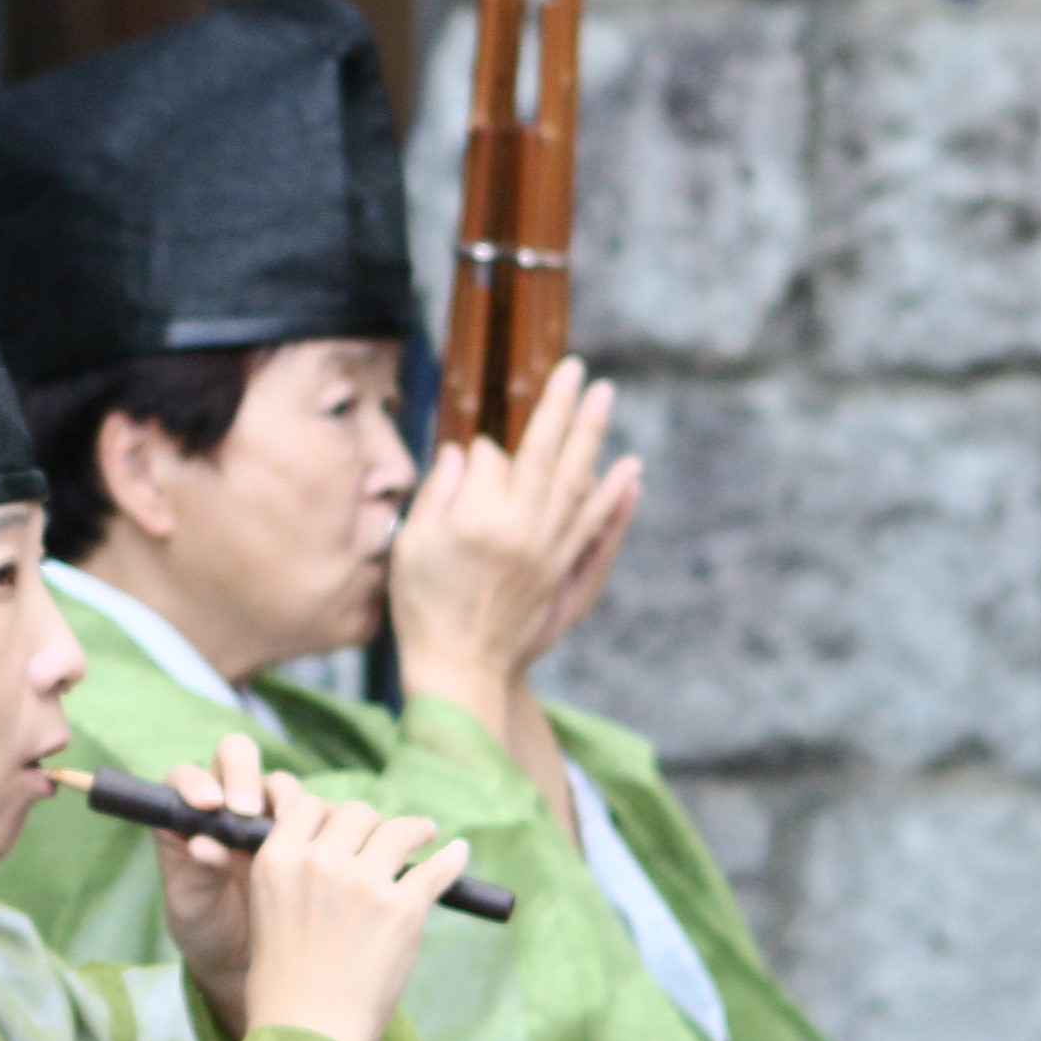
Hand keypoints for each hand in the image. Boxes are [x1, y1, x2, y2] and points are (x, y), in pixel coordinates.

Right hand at [157, 737, 465, 1040]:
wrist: (308, 1033)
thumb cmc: (283, 986)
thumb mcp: (269, 914)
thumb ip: (296, 875)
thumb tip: (338, 850)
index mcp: (277, 861)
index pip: (307, 806)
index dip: (328, 815)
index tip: (344, 829)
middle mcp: (319, 862)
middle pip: (355, 812)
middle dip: (369, 824)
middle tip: (383, 840)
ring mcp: (364, 883)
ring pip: (397, 829)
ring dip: (414, 829)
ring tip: (425, 834)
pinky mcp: (403, 908)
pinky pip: (436, 869)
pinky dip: (452, 859)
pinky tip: (458, 853)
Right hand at [391, 355, 640, 727]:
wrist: (460, 670)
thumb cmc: (423, 608)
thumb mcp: (410, 548)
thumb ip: (438, 494)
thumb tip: (463, 451)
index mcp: (478, 518)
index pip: (490, 459)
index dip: (478, 453)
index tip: (467, 458)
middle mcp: (521, 528)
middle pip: (547, 454)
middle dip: (561, 408)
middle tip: (578, 370)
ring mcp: (549, 549)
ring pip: (578, 480)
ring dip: (593, 436)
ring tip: (605, 397)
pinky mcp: (564, 571)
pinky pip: (595, 523)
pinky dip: (615, 495)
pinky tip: (630, 469)